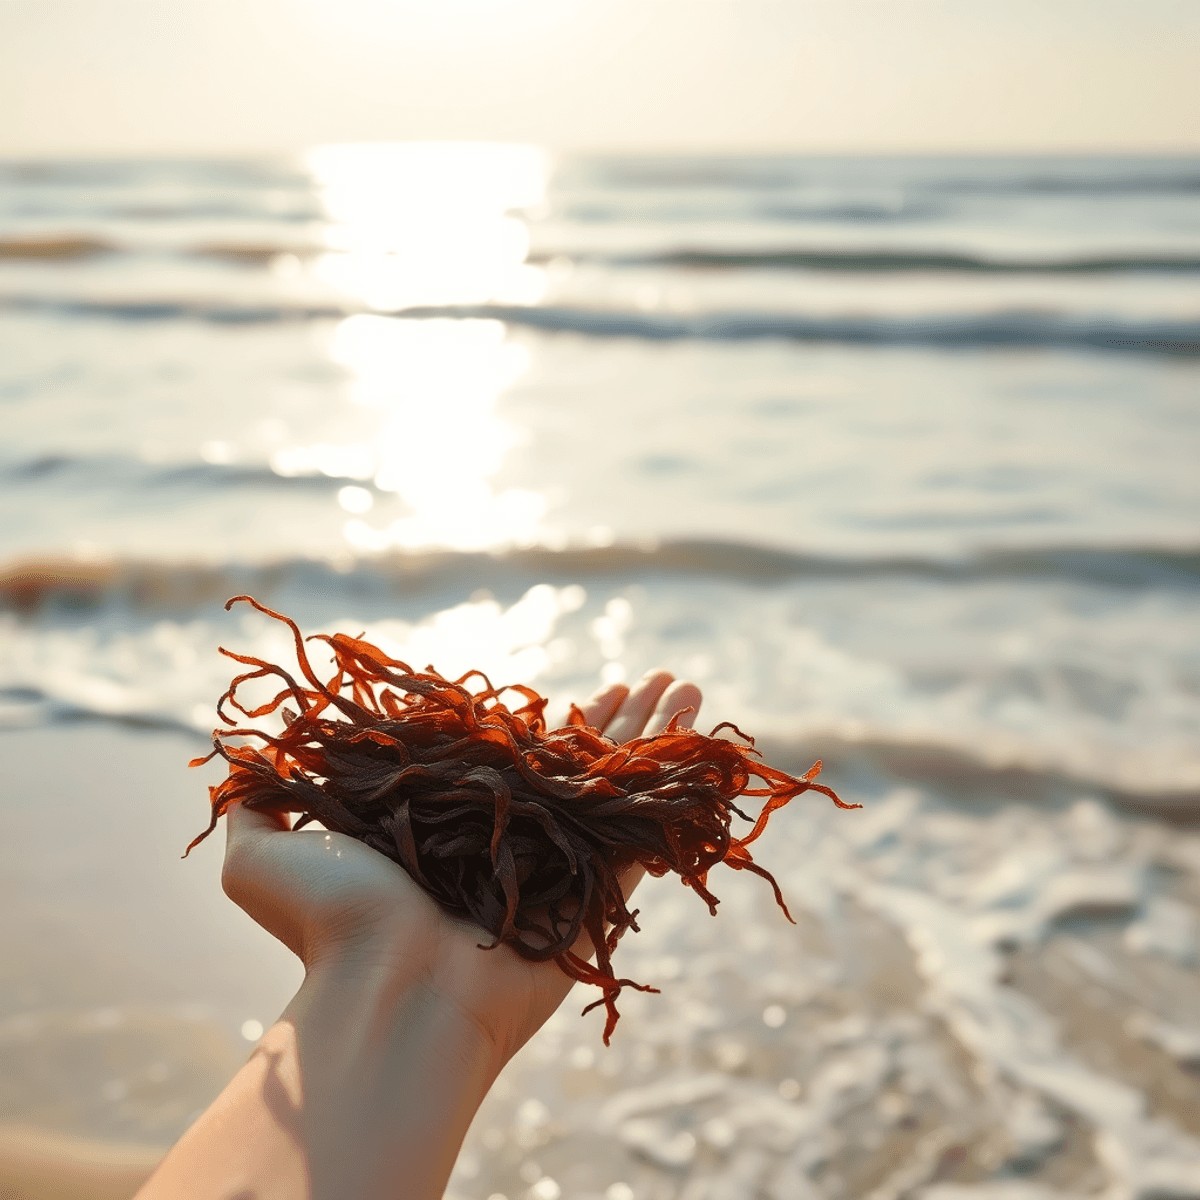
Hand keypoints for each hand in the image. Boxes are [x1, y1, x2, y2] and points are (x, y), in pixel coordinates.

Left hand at [219, 671, 702, 1068]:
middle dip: (625, 720)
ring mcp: (560, 861)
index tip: (585, 690)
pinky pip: (647, 827)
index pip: (523, 757)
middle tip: (658, 681)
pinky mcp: (595, 890)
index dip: (559, 722)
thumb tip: (242, 754)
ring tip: (693, 689)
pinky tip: (704, 741)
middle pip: (586, 763)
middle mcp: (517, 837)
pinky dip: (678, 784)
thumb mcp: (262, 853)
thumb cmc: (330, 922)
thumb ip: (256, 802)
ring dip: (661, 735)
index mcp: (460, 820)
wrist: (387, 990)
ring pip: (622, 783)